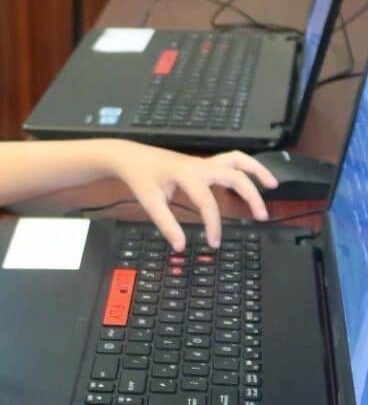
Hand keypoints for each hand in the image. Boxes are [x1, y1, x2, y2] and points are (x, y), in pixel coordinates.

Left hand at [112, 144, 278, 250]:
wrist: (131, 157)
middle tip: (262, 216)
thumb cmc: (140, 178)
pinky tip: (253, 179)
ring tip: (273, 185)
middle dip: (251, 195)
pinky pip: (229, 161)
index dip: (213, 224)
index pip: (207, 201)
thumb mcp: (150, 202)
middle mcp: (199, 165)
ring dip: (256, 170)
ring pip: (237, 160)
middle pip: (234, 175)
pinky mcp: (202, 164)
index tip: (214, 243)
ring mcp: (202, 163)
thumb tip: (181, 246)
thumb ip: (166, 224)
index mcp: (186, 174)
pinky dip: (244, 167)